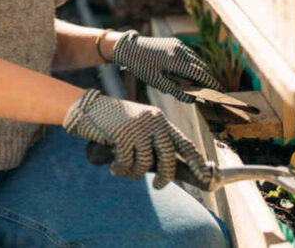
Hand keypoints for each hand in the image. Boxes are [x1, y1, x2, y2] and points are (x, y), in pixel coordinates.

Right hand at [63, 89, 210, 187]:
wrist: (88, 108)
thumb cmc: (114, 121)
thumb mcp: (138, 126)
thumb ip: (152, 141)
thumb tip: (167, 171)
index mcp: (160, 120)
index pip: (185, 142)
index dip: (196, 162)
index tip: (205, 177)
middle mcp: (153, 122)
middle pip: (168, 158)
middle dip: (165, 177)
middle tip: (158, 187)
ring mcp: (138, 128)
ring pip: (146, 164)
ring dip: (134, 173)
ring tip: (124, 171)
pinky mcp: (122, 135)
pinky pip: (127, 163)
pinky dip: (121, 169)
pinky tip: (114, 168)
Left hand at [110, 31, 221, 102]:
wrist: (130, 48)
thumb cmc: (142, 67)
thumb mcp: (158, 82)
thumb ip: (176, 91)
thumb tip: (193, 99)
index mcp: (175, 60)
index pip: (200, 73)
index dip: (211, 83)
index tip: (218, 92)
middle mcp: (180, 50)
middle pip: (201, 66)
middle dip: (208, 79)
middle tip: (213, 91)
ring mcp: (179, 45)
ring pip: (196, 60)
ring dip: (201, 72)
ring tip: (202, 85)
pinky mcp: (176, 43)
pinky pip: (190, 55)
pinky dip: (194, 64)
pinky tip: (191, 74)